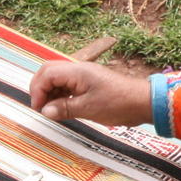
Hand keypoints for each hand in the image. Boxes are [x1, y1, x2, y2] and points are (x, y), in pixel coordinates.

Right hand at [29, 60, 150, 125]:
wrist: (143, 102)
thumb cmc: (119, 103)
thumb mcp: (88, 108)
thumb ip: (64, 108)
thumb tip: (46, 111)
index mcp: (77, 72)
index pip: (46, 74)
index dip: (38, 90)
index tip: (39, 108)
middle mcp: (79, 70)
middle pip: (49, 73)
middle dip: (41, 89)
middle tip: (41, 107)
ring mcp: (84, 76)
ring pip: (58, 79)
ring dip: (51, 93)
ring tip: (52, 111)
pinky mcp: (90, 84)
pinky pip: (68, 86)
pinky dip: (61, 96)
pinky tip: (63, 108)